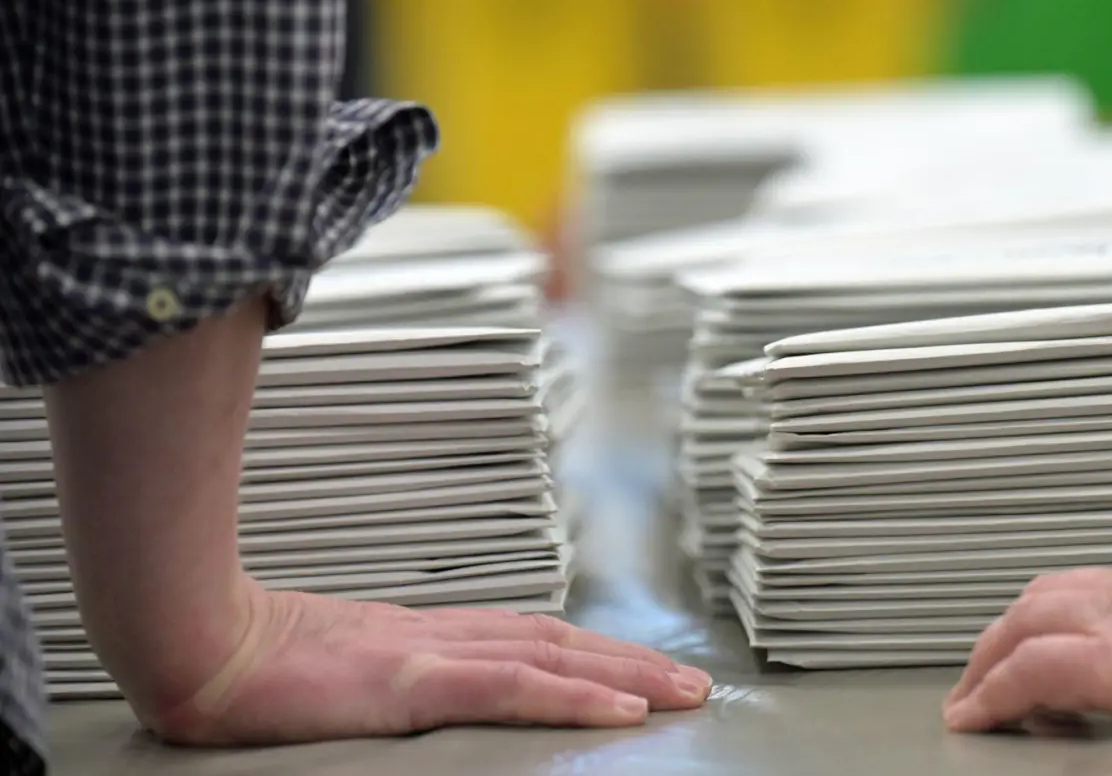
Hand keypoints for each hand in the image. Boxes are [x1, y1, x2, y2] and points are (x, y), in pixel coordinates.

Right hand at [142, 581, 713, 745]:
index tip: (638, 665)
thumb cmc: (244, 658)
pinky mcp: (411, 681)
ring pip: (553, 658)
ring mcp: (429, 654)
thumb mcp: (331, 670)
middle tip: (691, 681)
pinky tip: (622, 707)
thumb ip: (382, 675)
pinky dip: (574, 694)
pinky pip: (512, 687)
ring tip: (680, 693)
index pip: (528, 638)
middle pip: (558, 642)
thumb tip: (409, 692)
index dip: (590, 651)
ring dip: (626, 675)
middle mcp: (440, 635)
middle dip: (629, 660)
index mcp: (422, 636)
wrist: (190, 639)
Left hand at [942, 551, 1111, 747]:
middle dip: (1015, 626)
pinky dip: (991, 692)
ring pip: (1028, 621)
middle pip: (1057, 594)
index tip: (1066, 635)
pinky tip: (972, 716)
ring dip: (991, 655)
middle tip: (990, 662)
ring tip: (970, 692)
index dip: (1078, 612)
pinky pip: (1029, 672)